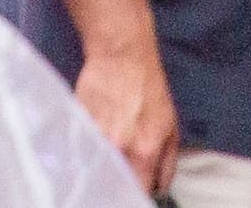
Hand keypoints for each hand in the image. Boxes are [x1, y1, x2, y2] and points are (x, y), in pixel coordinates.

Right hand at [72, 41, 178, 191]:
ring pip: (95, 168)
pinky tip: (91, 145)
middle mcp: (119, 148)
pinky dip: (85, 152)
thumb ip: (167, 163)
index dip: (136, 194)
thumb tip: (160, 189)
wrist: (123, 56)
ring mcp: (96, 137)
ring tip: (106, 157)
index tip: (133, 190)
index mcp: (145, 151)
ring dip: (100, 168)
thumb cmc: (148, 88)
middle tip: (120, 174)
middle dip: (116, 183)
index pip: (138, 191)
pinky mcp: (79, 125)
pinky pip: (81, 150)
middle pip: (113, 184)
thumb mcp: (171, 126)